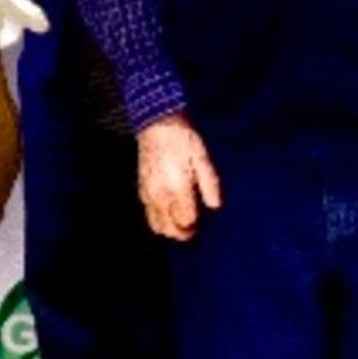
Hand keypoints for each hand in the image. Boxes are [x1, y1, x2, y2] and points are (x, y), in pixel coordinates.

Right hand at [136, 113, 221, 240]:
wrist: (157, 125)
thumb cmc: (183, 140)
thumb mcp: (203, 158)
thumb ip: (210, 184)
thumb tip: (215, 206)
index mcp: (177, 188)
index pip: (186, 221)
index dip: (196, 226)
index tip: (204, 222)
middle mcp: (160, 196)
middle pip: (169, 229)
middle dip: (183, 233)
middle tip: (195, 228)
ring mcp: (148, 194)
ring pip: (157, 226)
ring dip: (170, 229)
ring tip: (182, 222)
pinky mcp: (142, 190)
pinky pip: (149, 215)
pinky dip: (160, 220)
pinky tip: (170, 211)